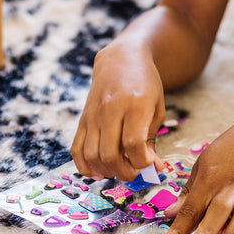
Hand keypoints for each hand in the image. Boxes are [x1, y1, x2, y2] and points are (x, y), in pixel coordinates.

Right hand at [71, 42, 165, 180]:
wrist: (121, 60)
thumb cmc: (145, 84)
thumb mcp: (157, 108)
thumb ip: (151, 139)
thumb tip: (152, 168)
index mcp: (135, 105)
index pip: (133, 143)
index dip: (142, 162)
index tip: (149, 164)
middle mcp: (111, 109)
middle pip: (110, 154)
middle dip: (124, 172)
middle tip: (135, 173)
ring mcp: (93, 114)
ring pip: (91, 155)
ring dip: (106, 171)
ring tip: (120, 170)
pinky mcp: (83, 119)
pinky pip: (76, 149)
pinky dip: (85, 166)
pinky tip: (99, 171)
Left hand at [161, 108, 233, 233]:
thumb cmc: (230, 150)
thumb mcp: (204, 164)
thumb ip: (188, 191)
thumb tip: (169, 213)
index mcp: (211, 177)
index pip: (192, 206)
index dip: (180, 227)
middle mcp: (233, 183)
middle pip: (219, 209)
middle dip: (207, 229)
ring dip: (233, 230)